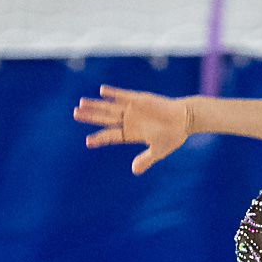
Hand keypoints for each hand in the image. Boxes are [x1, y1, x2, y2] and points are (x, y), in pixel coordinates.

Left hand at [73, 83, 192, 174]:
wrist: (186, 119)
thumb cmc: (174, 135)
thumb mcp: (159, 150)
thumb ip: (146, 159)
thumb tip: (134, 171)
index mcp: (132, 133)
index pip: (111, 135)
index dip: (99, 138)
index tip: (87, 142)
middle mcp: (129, 120)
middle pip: (105, 118)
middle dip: (90, 116)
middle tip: (75, 113)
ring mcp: (133, 109)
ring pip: (110, 106)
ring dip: (96, 105)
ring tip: (81, 103)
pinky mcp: (140, 99)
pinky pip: (124, 95)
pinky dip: (114, 93)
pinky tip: (102, 91)